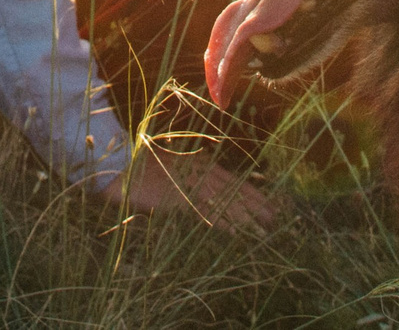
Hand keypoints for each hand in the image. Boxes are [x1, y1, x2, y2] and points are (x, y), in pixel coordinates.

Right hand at [104, 146, 273, 229]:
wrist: (124, 169)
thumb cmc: (145, 169)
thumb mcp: (173, 170)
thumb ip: (192, 178)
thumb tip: (205, 192)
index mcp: (201, 165)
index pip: (234, 181)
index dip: (252, 193)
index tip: (268, 204)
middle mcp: (201, 172)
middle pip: (236, 191)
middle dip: (256, 205)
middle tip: (275, 218)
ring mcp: (192, 184)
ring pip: (227, 203)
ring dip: (246, 218)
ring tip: (263, 231)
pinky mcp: (182, 198)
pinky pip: (207, 213)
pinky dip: (222, 223)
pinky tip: (235, 233)